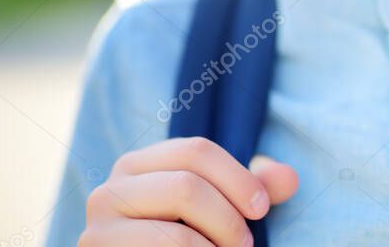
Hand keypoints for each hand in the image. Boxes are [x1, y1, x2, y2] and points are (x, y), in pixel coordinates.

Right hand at [80, 137, 297, 245]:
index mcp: (139, 164)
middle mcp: (110, 190)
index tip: (262, 209)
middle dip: (228, 220)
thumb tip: (290, 179)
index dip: (239, 178)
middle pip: (186, 187)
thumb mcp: (219, 208)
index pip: (196, 151)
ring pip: (174, 235)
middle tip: (246, 244)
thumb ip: (254, 189)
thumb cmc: (185, 239)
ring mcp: (98, 230)